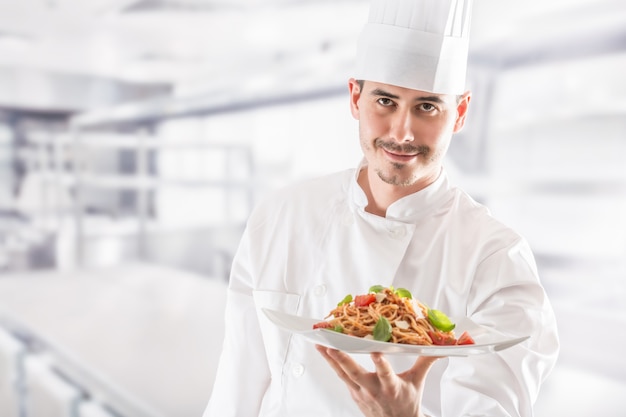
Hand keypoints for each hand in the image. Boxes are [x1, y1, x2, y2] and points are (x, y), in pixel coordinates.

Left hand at [316, 345, 438, 416]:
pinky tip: (323, 350)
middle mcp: (373, 390)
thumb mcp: (417, 382)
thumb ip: (425, 361)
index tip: (374, 350)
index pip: (385, 373)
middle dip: (343, 360)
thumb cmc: (406, 401)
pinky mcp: (353, 392)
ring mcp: (360, 392)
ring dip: (330, 359)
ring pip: (343, 374)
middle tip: (332, 346)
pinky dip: (331, 363)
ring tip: (320, 343)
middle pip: (356, 374)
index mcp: (391, 387)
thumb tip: (439, 347)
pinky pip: (340, 376)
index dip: (380, 363)